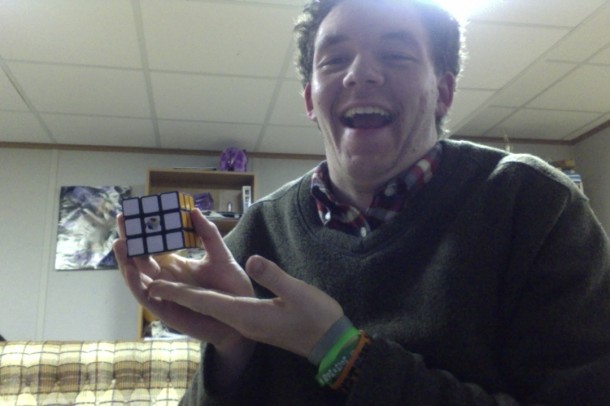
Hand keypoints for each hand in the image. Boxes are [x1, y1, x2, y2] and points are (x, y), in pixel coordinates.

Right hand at [113, 208, 253, 351]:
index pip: (152, 245)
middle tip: (121, 219)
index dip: (141, 231)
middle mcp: (164, 278)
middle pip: (139, 259)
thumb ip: (208, 234)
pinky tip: (131, 269)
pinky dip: (137, 284)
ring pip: (137, 278)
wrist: (242, 317)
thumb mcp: (221, 257)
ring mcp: (163, 294)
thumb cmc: (231, 289)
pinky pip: (146, 297)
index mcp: (174, 264)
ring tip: (119, 242)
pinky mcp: (166, 310)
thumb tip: (193, 210)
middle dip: (129, 240)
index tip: (132, 210)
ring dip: (126, 262)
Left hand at [147, 255, 344, 357]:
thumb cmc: (315, 318)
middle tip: (149, 280)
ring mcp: (246, 322)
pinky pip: (221, 309)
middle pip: (200, 305)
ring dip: (186, 295)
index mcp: (246, 315)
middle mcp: (240, 320)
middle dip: (175, 292)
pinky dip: (204, 299)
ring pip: (209, 307)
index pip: (205, 302)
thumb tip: (251, 260)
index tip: (153, 285)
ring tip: (165, 282)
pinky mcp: (253, 321)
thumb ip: (271, 276)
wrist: (329, 344)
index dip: (178, 293)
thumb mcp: (296, 293)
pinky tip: (200, 291)